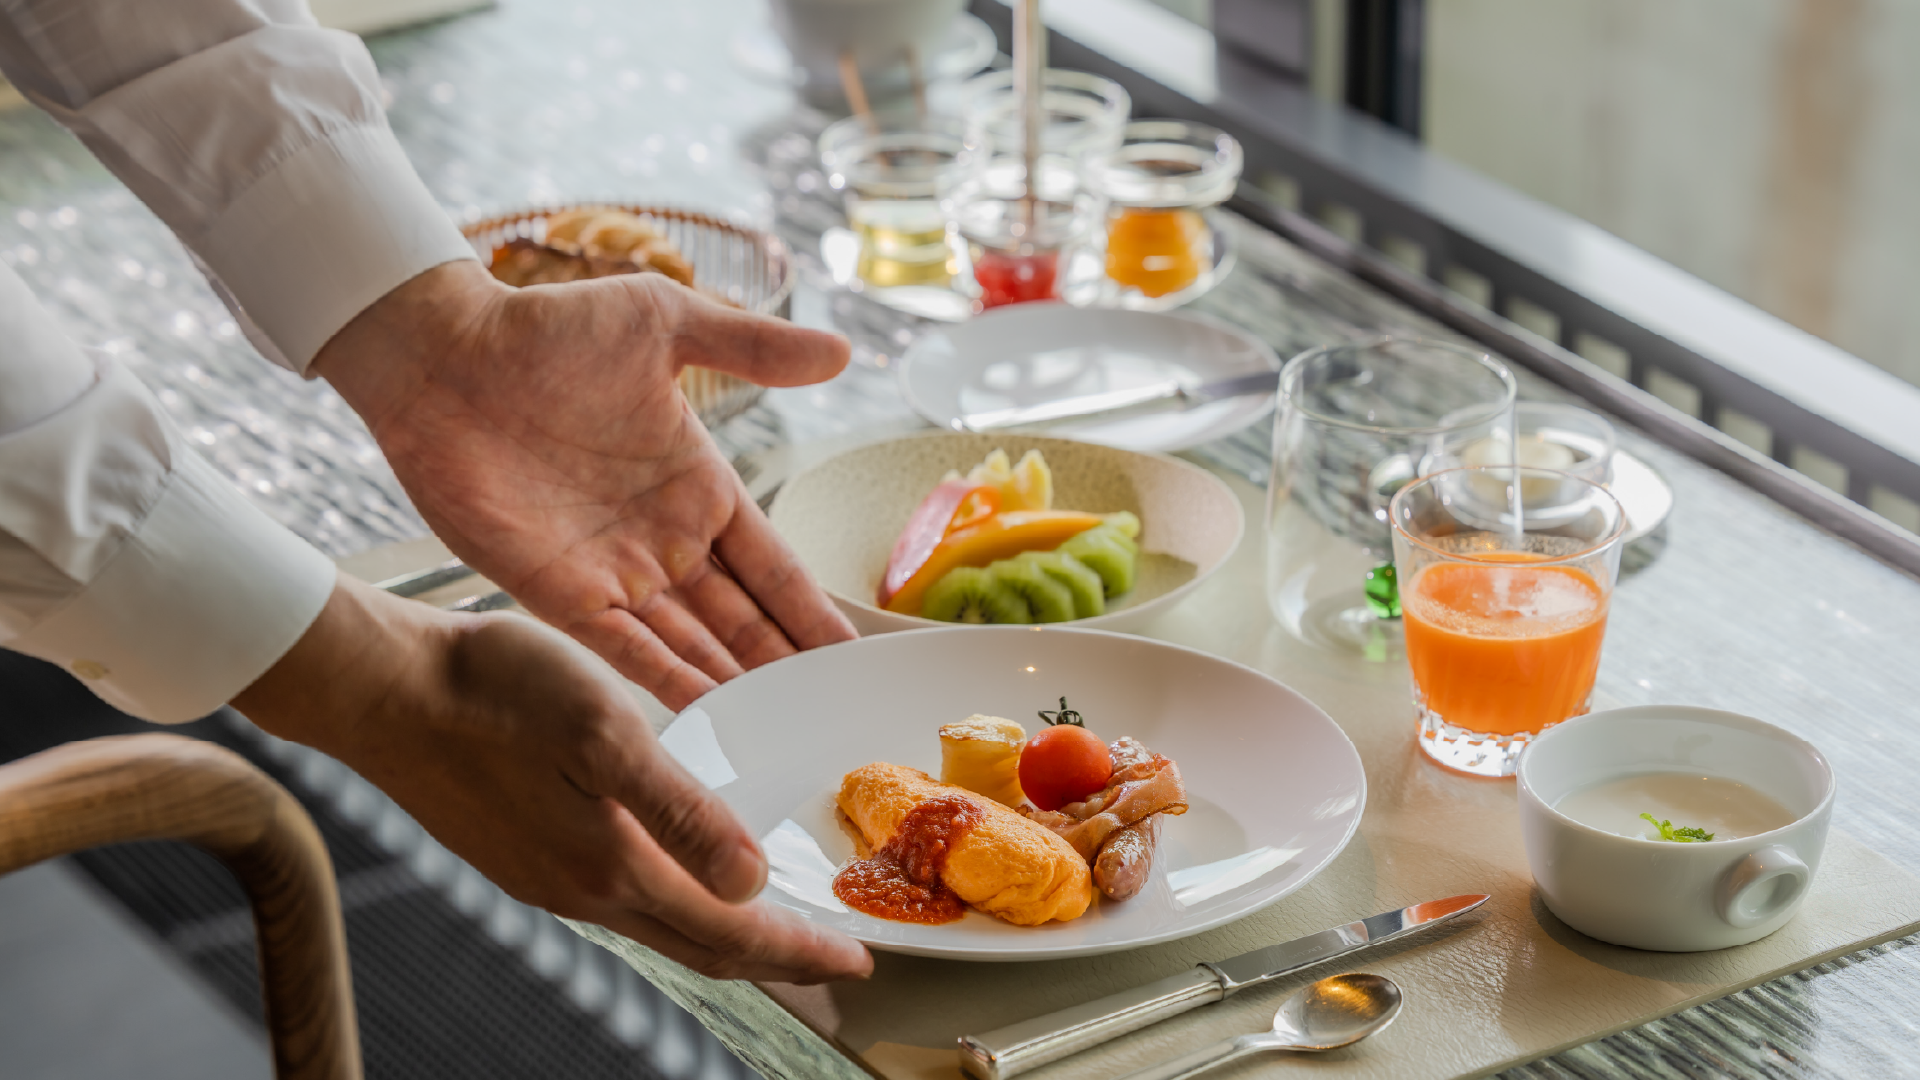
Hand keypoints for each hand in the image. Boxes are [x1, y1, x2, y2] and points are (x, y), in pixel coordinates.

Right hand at [234, 575, 871, 982]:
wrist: (382, 691)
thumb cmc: (489, 693)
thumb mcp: (602, 732)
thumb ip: (679, 812)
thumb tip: (748, 880)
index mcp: (613, 867)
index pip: (733, 934)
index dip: (802, 951)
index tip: (857, 962)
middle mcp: (584, 889)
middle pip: (703, 947)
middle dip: (775, 957)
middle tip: (832, 958)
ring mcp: (549, 879)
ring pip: (661, 927)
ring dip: (725, 934)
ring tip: (770, 922)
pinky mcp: (523, 856)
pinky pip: (619, 901)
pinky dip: (674, 905)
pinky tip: (677, 877)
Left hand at [312, 261, 856, 710]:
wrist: (441, 355)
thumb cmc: (548, 327)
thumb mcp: (665, 323)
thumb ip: (753, 347)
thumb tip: (842, 351)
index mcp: (699, 484)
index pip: (774, 564)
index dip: (813, 610)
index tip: (857, 656)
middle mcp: (664, 538)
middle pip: (742, 618)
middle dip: (786, 665)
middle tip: (836, 717)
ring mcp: (612, 571)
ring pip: (692, 643)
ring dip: (737, 684)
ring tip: (788, 732)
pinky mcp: (557, 592)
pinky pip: (624, 650)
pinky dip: (668, 681)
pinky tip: (712, 713)